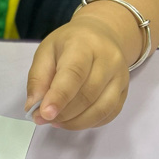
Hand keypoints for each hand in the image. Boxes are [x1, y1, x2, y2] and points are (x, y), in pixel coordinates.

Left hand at [25, 15, 129, 130]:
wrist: (101, 34)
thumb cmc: (69, 43)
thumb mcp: (46, 51)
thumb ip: (37, 77)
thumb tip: (33, 106)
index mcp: (84, 44)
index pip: (74, 73)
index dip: (59, 96)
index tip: (44, 114)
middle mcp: (108, 59)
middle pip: (88, 94)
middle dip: (63, 113)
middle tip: (43, 119)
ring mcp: (121, 76)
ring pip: (101, 109)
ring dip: (75, 122)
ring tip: (56, 121)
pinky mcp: (125, 91)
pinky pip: (108, 115)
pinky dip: (89, 123)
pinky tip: (73, 120)